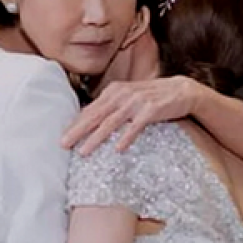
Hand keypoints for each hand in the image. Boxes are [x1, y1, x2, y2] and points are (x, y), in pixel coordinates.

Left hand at [61, 76, 199, 154]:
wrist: (181, 91)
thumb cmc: (152, 97)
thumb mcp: (128, 98)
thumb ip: (111, 107)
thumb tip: (90, 121)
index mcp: (114, 91)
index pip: (90, 109)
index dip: (75, 124)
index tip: (61, 137)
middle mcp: (122, 94)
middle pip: (95, 115)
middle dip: (77, 131)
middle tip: (63, 144)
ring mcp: (136, 101)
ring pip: (111, 122)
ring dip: (96, 138)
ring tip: (84, 152)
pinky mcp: (151, 110)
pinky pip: (135, 126)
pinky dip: (126, 137)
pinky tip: (117, 149)